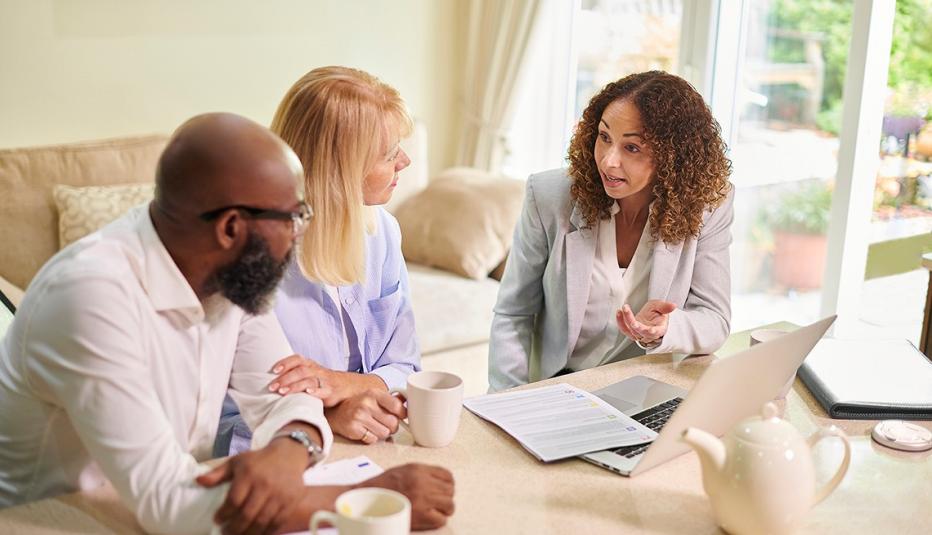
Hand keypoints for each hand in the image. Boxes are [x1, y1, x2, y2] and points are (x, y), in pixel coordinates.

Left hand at [196, 437, 309, 534]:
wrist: (288, 455)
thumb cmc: (258, 460)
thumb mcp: (236, 462)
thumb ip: (217, 473)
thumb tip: (198, 481)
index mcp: (249, 474)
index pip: (234, 500)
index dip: (224, 514)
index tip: (217, 520)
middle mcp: (265, 485)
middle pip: (247, 515)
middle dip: (234, 528)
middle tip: (226, 532)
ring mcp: (280, 495)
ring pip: (262, 522)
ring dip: (248, 533)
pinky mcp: (290, 503)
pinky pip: (277, 524)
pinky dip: (265, 533)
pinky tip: (256, 534)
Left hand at [269, 355, 384, 406]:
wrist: (347, 386)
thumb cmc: (322, 381)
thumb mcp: (310, 374)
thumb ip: (294, 375)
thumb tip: (272, 381)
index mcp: (310, 365)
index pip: (296, 359)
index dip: (285, 363)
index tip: (273, 370)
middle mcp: (316, 370)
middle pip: (300, 371)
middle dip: (284, 378)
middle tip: (272, 387)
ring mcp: (324, 381)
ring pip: (308, 380)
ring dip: (294, 386)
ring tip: (282, 392)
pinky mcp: (330, 392)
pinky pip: (322, 390)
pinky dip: (315, 392)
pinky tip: (308, 393)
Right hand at [326, 390, 405, 443]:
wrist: (336, 412)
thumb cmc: (358, 405)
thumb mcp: (374, 397)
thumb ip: (391, 399)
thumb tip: (408, 401)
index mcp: (374, 394)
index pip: (397, 406)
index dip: (402, 414)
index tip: (400, 416)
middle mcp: (366, 403)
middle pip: (393, 423)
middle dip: (392, 426)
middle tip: (385, 424)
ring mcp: (359, 416)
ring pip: (384, 433)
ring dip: (382, 433)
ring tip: (375, 427)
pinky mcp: (353, 429)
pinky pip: (373, 440)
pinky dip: (372, 438)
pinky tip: (366, 431)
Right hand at [357, 464, 454, 529]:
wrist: (365, 500)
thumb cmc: (382, 487)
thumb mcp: (403, 470)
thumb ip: (422, 473)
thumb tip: (439, 481)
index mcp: (418, 469)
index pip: (447, 475)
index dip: (447, 484)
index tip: (443, 489)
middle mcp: (422, 482)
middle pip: (450, 490)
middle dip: (445, 497)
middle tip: (438, 502)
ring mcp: (423, 499)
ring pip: (449, 505)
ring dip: (444, 509)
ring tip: (434, 511)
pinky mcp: (421, 516)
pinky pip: (441, 520)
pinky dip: (437, 521)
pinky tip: (429, 518)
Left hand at [617, 300, 676, 345]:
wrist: (653, 318)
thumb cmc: (658, 314)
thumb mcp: (661, 307)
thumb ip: (665, 307)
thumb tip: (673, 306)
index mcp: (659, 330)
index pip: (655, 332)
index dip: (651, 332)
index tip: (650, 329)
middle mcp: (648, 335)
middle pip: (640, 331)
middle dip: (631, 320)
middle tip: (626, 309)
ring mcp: (639, 335)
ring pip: (630, 331)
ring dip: (624, 320)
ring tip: (622, 309)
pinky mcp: (632, 332)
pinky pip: (624, 330)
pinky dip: (620, 322)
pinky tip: (619, 312)